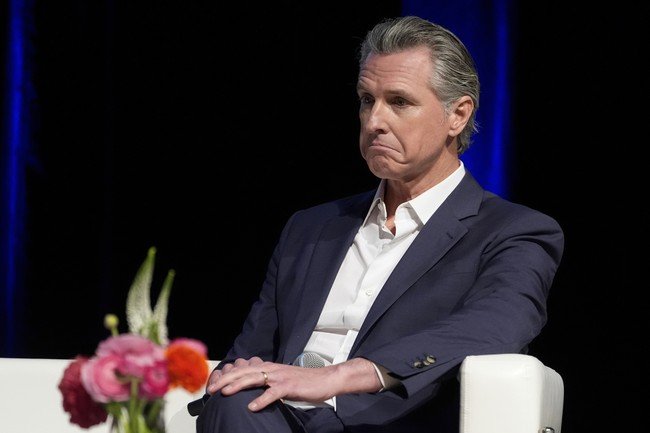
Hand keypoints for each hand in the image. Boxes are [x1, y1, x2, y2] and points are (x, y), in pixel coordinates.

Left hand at [206, 356, 381, 411]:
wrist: (326, 379)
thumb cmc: (303, 382)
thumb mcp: (281, 379)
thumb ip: (267, 382)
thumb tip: (251, 390)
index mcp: (268, 367)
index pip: (242, 368)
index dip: (227, 375)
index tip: (213, 384)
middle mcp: (271, 368)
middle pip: (244, 371)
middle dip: (226, 379)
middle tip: (211, 389)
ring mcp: (280, 376)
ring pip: (254, 378)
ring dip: (238, 386)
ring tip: (225, 394)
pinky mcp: (290, 386)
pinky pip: (273, 393)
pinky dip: (261, 400)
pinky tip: (251, 407)